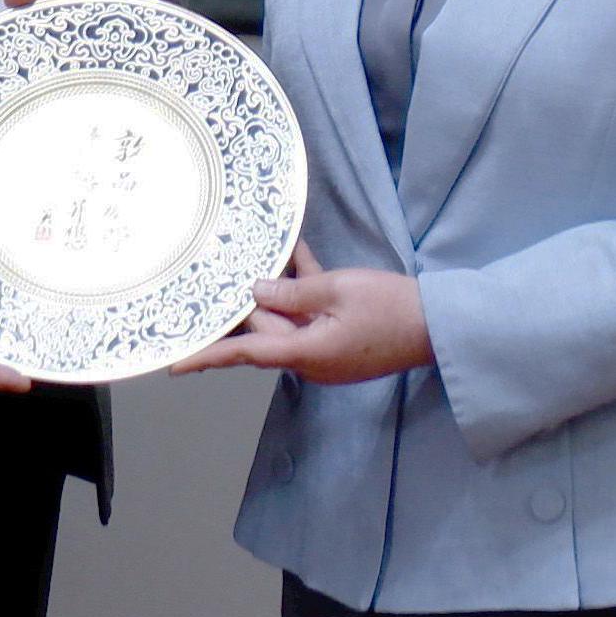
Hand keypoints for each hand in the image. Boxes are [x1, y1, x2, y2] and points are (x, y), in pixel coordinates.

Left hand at [173, 256, 429, 385]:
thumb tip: (257, 292)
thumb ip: (294, 291)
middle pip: (266, 332)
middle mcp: (311, 359)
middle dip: (247, 303)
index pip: (246, 354)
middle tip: (220, 273)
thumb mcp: (340, 289)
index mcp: (307, 352)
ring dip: (278, 291)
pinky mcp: (341, 342)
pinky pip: (311, 317)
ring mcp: (327, 352)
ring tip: (263, 250)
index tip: (175, 366)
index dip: (208, 357)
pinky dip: (304, 292)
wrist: (440, 327)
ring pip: (287, 321)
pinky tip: (297, 255)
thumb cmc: (392, 308)